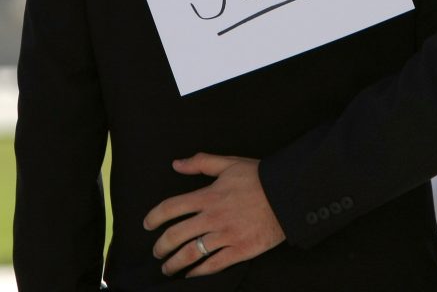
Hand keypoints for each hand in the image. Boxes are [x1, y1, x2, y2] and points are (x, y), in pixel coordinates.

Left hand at [143, 153, 284, 276]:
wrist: (289, 194)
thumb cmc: (259, 177)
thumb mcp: (230, 163)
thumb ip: (202, 162)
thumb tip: (177, 164)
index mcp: (208, 196)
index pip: (170, 208)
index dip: (153, 217)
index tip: (147, 224)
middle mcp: (213, 218)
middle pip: (175, 236)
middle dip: (160, 247)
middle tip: (157, 251)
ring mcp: (225, 236)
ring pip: (190, 254)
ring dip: (174, 264)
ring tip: (168, 268)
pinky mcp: (239, 250)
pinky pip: (212, 266)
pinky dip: (198, 272)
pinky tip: (191, 274)